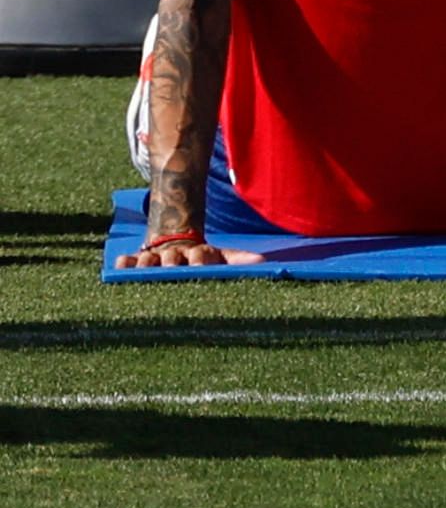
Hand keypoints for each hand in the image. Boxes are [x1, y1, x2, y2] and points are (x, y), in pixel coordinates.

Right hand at [114, 240, 262, 267]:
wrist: (176, 238)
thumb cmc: (202, 256)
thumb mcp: (222, 256)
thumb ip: (239, 259)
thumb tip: (263, 261)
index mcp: (198, 254)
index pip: (200, 255)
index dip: (200, 259)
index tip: (199, 264)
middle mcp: (174, 255)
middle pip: (171, 258)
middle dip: (171, 262)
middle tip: (170, 267)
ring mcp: (154, 257)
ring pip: (147, 260)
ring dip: (146, 264)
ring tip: (145, 269)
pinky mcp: (135, 260)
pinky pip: (127, 261)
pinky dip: (124, 264)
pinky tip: (121, 265)